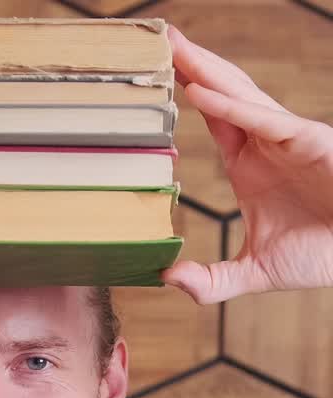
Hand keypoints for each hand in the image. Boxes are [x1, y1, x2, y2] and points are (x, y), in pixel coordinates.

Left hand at [161, 26, 332, 303]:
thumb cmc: (318, 254)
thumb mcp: (254, 272)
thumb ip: (211, 281)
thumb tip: (167, 278)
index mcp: (251, 165)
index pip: (213, 117)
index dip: (188, 90)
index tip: (156, 74)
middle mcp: (265, 143)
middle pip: (221, 93)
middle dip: (191, 65)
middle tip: (156, 40)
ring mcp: (285, 138)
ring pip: (238, 94)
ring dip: (205, 70)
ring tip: (172, 48)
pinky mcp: (306, 140)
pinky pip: (262, 119)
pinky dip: (229, 106)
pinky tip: (199, 93)